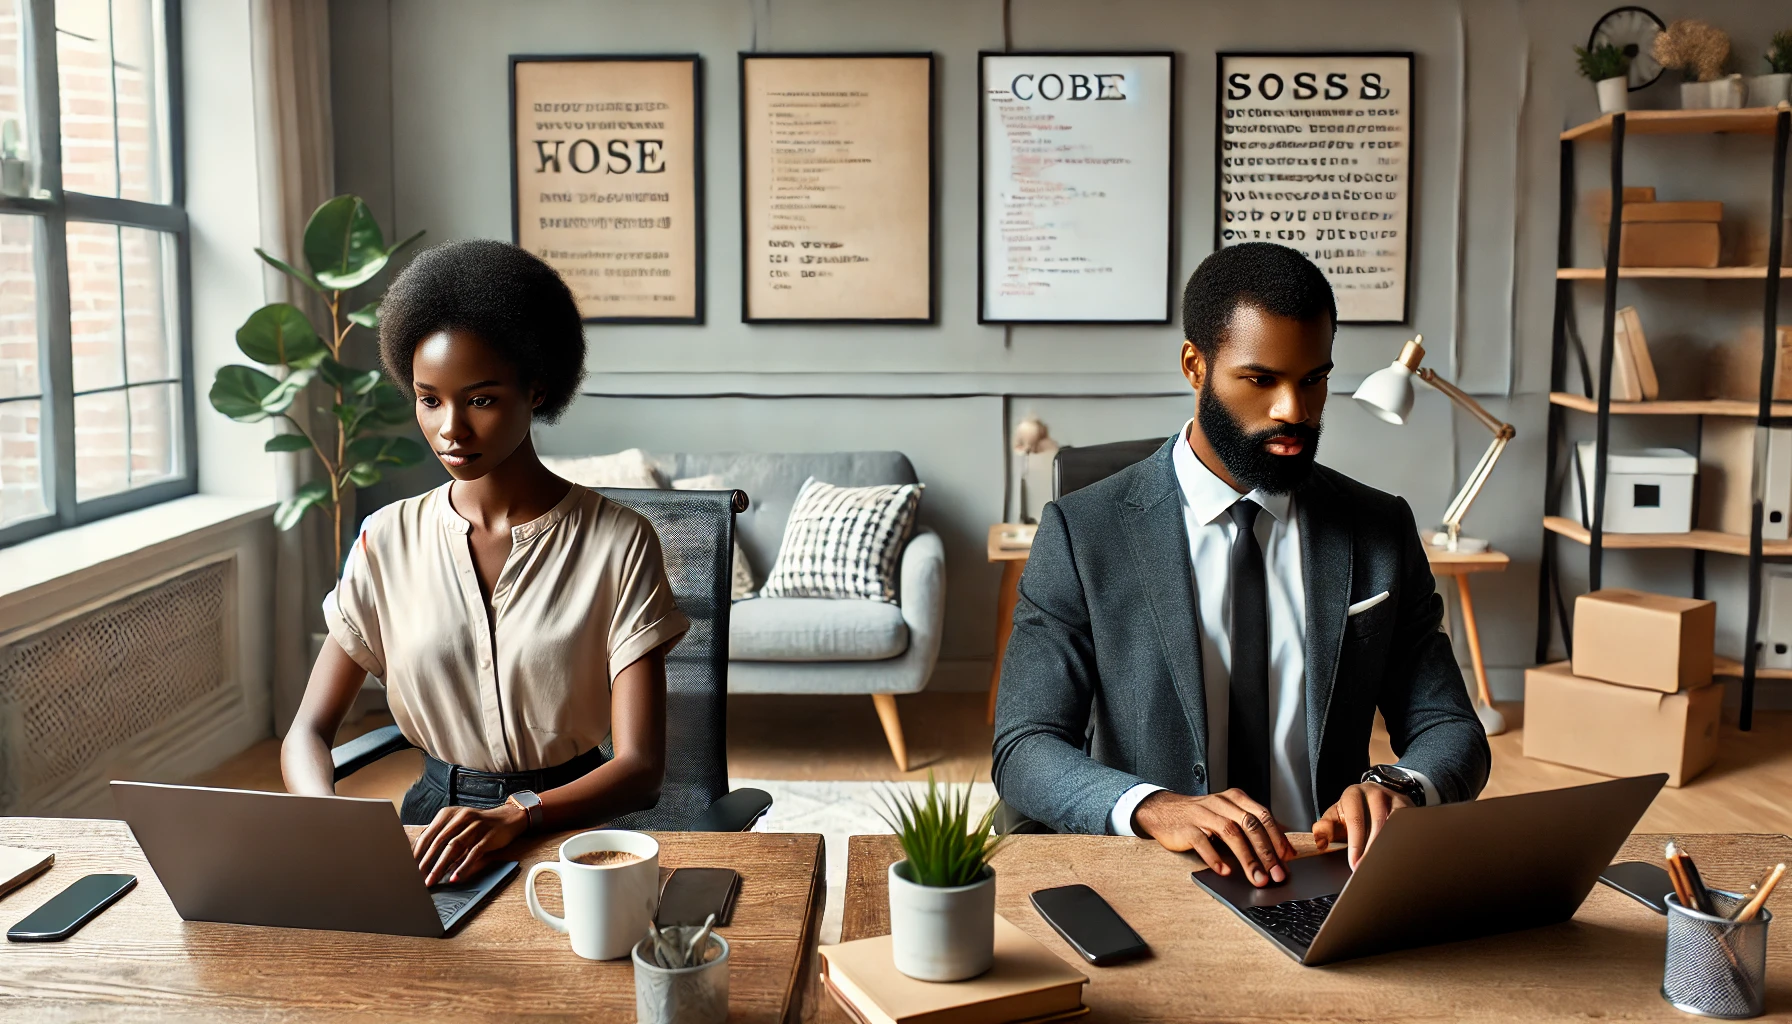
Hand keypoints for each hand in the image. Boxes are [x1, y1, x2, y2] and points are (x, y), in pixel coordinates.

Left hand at [413, 803, 527, 885]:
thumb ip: (441, 837)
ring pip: (454, 847)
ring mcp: (476, 825)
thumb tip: (420, 857)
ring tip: (432, 880)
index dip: (417, 853)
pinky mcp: (488, 835)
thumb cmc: (478, 825)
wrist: (507, 818)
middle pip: (439, 842)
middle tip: (417, 878)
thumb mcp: (457, 826)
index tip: (409, 868)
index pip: (428, 834)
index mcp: (448, 814)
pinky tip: (455, 877)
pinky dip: (463, 867)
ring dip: (440, 867)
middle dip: (426, 862)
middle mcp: (461, 817)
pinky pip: (473, 853)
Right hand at [1131, 789, 1296, 887]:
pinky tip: (1225, 871)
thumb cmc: (1200, 816)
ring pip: (1231, 833)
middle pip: (1250, 824)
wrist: (1163, 812)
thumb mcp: (1228, 815)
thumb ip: (1254, 829)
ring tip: (1256, 878)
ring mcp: (1203, 814)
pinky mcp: (1187, 828)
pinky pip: (1203, 842)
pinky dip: (1215, 858)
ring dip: (1247, 859)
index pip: (1262, 815)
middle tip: (1276, 874)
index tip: (1286, 859)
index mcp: (1235, 799)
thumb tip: (1284, 850)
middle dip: (1266, 852)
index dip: (1276, 837)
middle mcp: (1221, 803)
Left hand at [1312, 783, 1412, 869]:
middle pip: (1378, 820)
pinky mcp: (1409, 806)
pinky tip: (1400, 853)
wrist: (1370, 799)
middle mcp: (1374, 792)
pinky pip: (1409, 822)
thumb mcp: (1335, 817)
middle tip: (1369, 867)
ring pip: (1396, 821)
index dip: (1355, 844)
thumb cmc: (1350, 813)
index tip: (1355, 863)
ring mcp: (1394, 797)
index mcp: (1353, 794)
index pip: (1355, 819)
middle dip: (1373, 848)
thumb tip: (1320, 839)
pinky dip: (1404, 838)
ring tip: (1385, 862)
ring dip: (1390, 844)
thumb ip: (1325, 827)